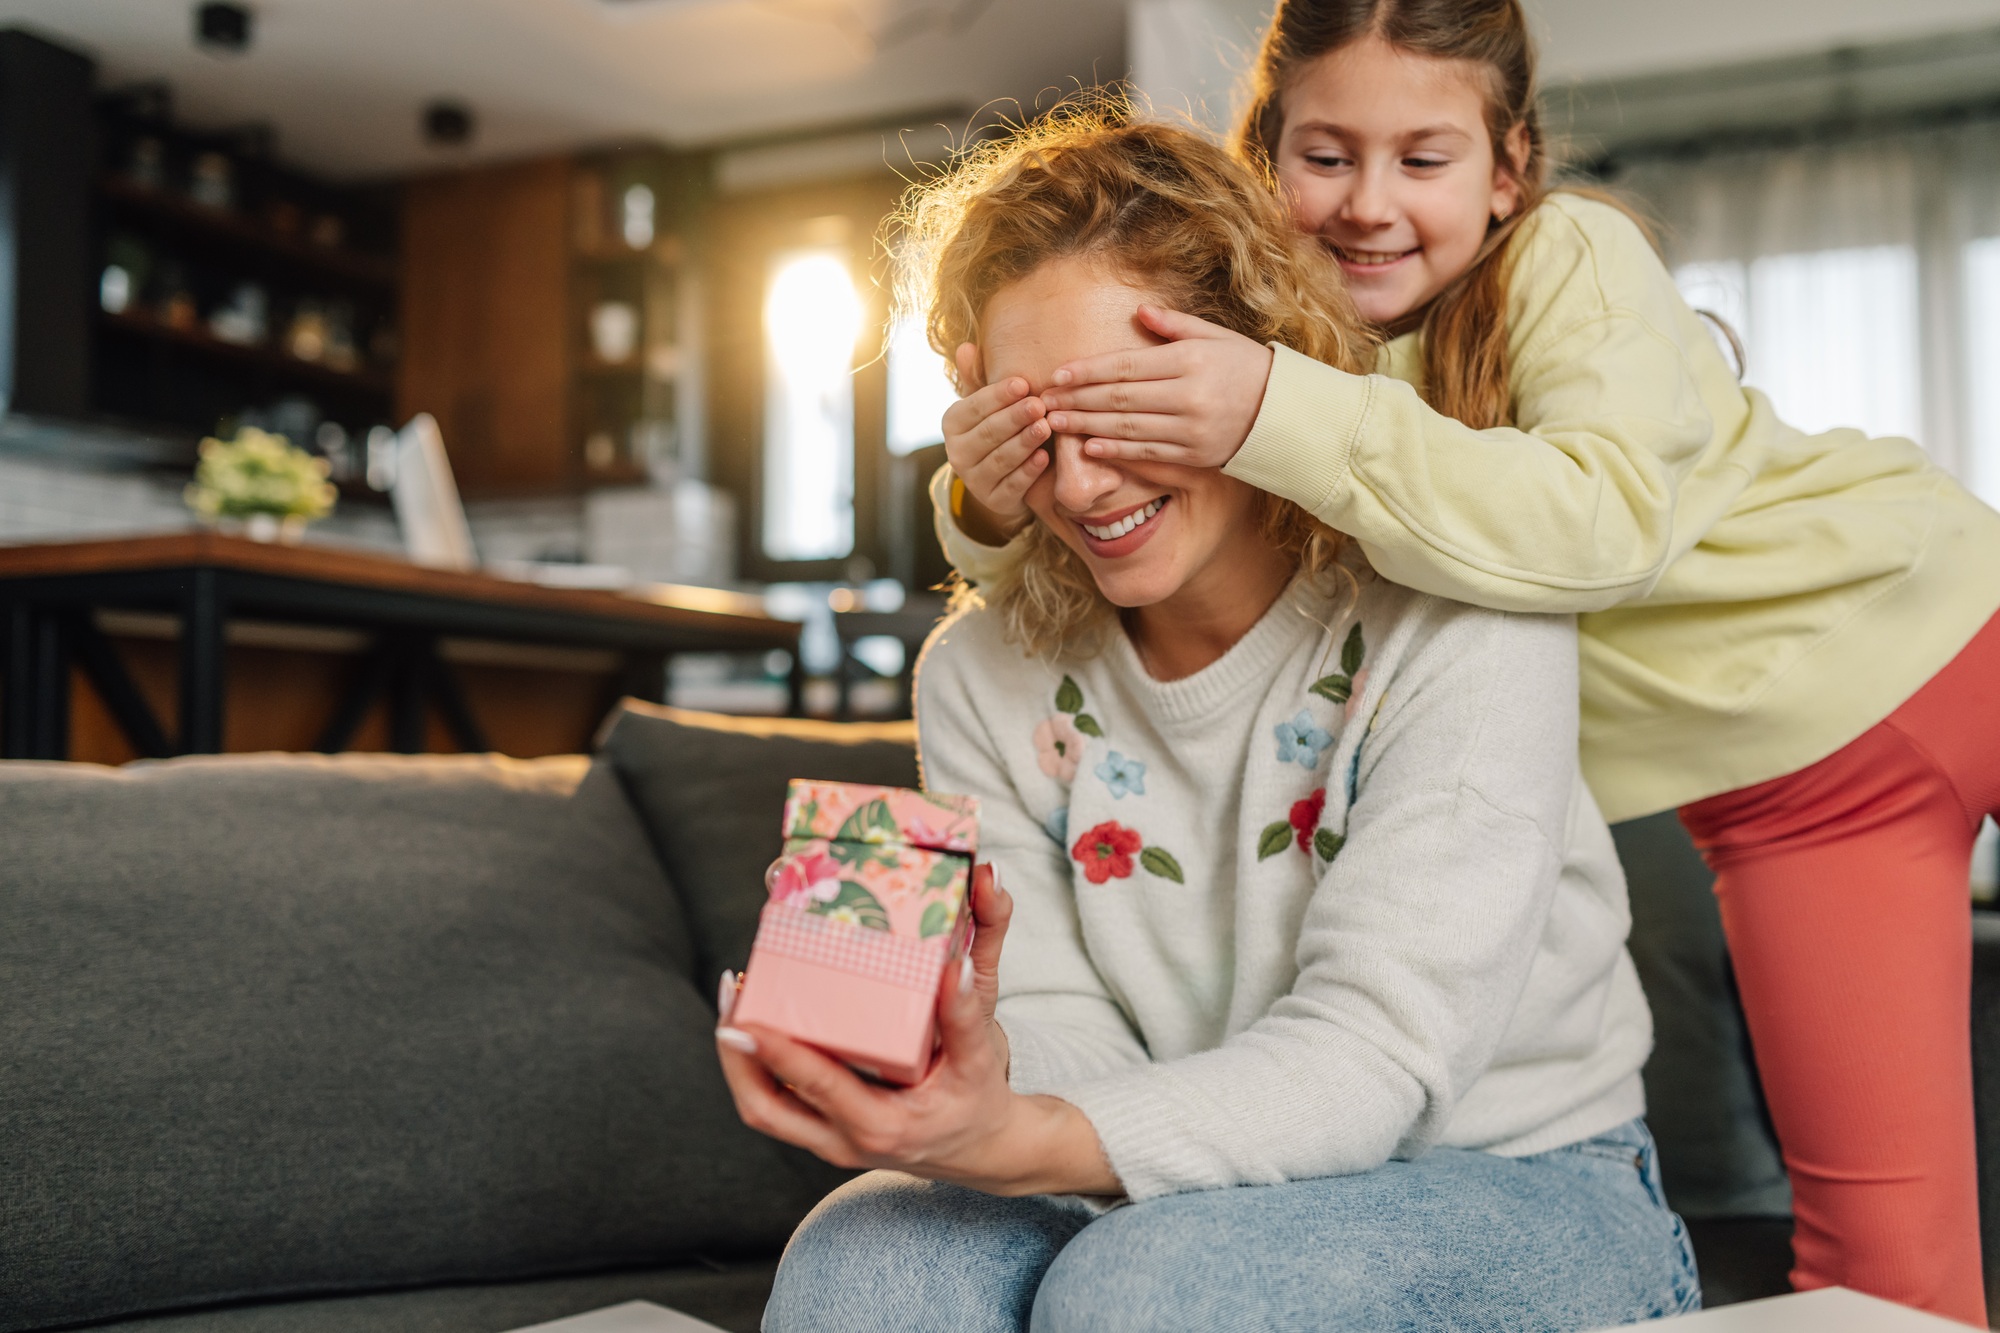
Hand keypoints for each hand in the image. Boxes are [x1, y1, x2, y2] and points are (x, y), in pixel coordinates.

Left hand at [715, 864, 1117, 1196]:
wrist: (981, 1152)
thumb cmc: (978, 1105)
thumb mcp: (979, 1063)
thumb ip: (963, 1017)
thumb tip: (952, 967)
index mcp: (880, 1125)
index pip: (815, 1086)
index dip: (775, 1051)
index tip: (746, 1016)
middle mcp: (845, 1141)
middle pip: (764, 1108)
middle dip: (735, 1057)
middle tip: (728, 999)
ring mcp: (830, 1141)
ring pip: (762, 1108)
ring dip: (739, 1061)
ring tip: (736, 1001)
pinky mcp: (825, 1133)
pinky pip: (776, 1104)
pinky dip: (758, 1066)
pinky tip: (759, 1021)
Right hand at [942, 344, 1048, 546]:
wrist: (1004, 478)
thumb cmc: (998, 429)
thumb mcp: (988, 404)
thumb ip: (978, 377)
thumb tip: (965, 347)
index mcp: (953, 424)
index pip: (974, 407)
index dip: (998, 396)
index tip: (1023, 383)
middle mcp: (957, 453)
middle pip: (988, 433)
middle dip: (1014, 418)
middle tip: (1038, 404)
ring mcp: (974, 480)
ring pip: (1000, 459)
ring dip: (1023, 443)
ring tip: (1044, 428)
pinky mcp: (994, 500)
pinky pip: (1011, 486)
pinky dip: (1027, 472)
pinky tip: (1043, 458)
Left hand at [1042, 305, 1273, 466]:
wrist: (1285, 412)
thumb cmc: (1246, 366)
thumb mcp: (1215, 336)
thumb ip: (1175, 324)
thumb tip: (1139, 311)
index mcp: (1189, 360)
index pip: (1126, 366)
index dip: (1088, 371)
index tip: (1058, 373)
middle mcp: (1188, 395)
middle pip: (1120, 398)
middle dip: (1078, 398)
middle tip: (1045, 400)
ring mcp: (1191, 429)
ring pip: (1128, 428)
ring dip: (1087, 425)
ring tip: (1058, 423)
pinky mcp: (1195, 455)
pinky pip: (1148, 453)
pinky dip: (1117, 451)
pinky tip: (1090, 446)